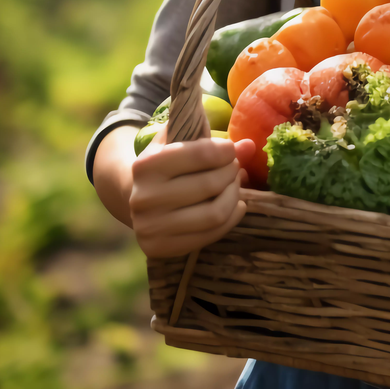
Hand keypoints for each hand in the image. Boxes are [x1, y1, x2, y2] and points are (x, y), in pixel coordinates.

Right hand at [129, 124, 256, 257]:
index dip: (226, 149)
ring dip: (234, 195)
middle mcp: (145, 198)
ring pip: (216, 212)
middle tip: (233, 168)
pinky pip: (214, 233)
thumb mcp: (179, 146)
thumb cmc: (166, 169)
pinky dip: (232, 216)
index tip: (230, 150)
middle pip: (212, 184)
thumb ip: (210, 141)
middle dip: (231, 172)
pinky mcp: (163, 248)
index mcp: (147, 165)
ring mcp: (152, 227)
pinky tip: (234, 205)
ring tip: (233, 185)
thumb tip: (249, 145)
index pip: (202, 153)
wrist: (140, 204)